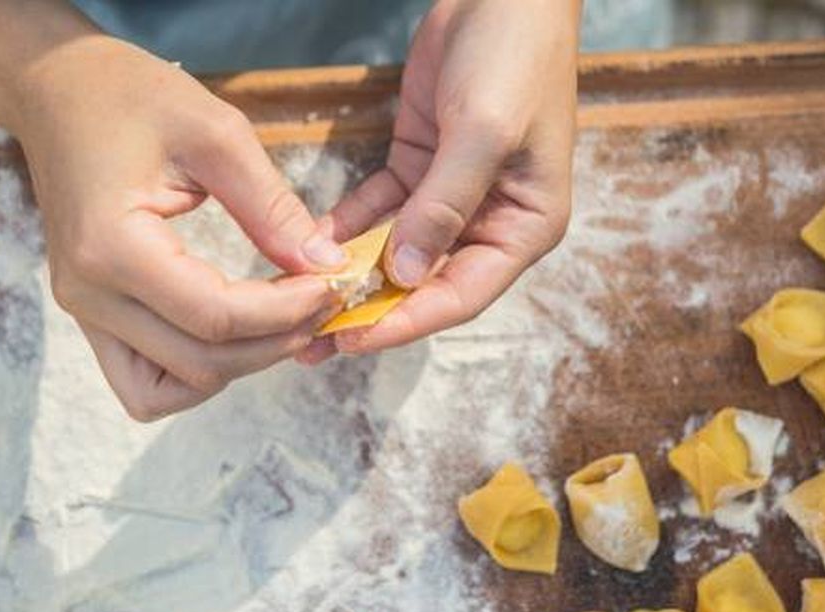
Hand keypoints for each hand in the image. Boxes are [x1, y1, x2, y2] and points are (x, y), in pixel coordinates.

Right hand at [14, 36, 344, 418]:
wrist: (58, 91)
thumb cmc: (130, 96)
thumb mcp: (216, 133)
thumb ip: (272, 207)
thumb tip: (324, 265)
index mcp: (111, 246)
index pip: (215, 317)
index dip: (286, 312)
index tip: (332, 284)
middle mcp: (88, 293)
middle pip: (200, 364)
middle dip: (274, 342)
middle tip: (322, 302)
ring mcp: (84, 311)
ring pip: (169, 390)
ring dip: (236, 367)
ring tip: (281, 321)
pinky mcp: (92, 314)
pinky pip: (145, 381)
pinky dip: (195, 372)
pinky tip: (236, 331)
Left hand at [300, 0, 578, 363]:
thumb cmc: (513, 60)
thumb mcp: (484, 134)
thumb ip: (444, 206)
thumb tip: (402, 274)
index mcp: (525, 227)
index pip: (461, 295)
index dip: (406, 322)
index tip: (353, 338)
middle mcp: (490, 221)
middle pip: (426, 283)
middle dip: (371, 309)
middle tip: (312, 338)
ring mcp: (453, 196)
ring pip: (397, 251)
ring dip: (352, 277)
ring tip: (299, 306)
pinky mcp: (421, 166)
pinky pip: (379, 209)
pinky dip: (347, 227)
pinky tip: (308, 244)